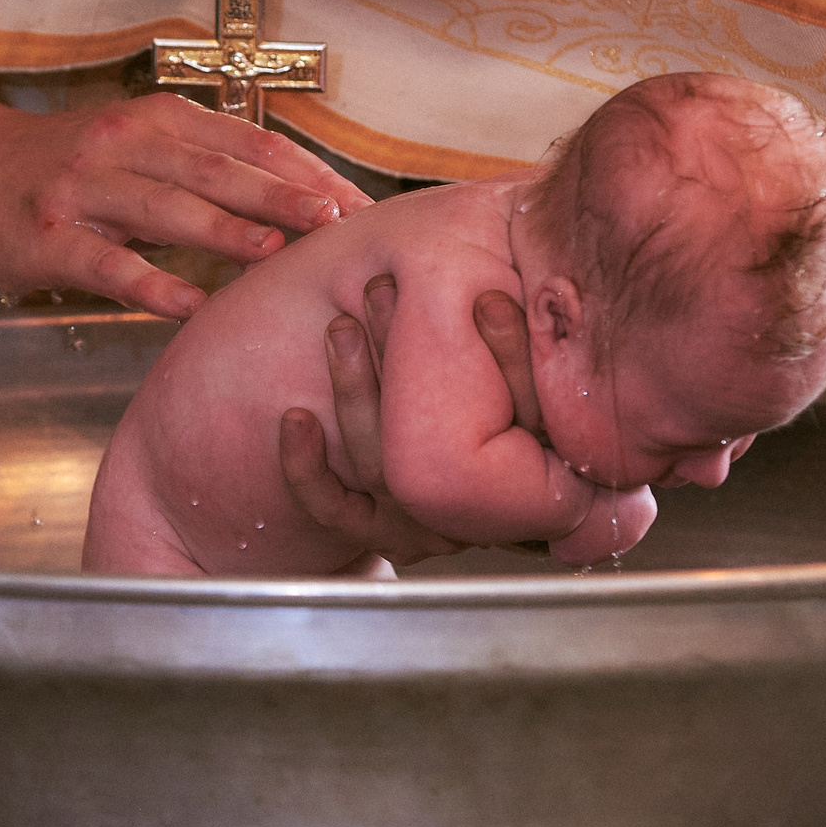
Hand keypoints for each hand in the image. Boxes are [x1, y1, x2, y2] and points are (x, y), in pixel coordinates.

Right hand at [0, 92, 370, 316]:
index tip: (357, 206)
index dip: (305, 173)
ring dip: (225, 231)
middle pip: (218, 170)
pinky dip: (152, 284)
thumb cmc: (65, 167)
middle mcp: (124, 143)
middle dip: (283, 196)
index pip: (249, 143)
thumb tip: (296, 202)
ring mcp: (83, 189)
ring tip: (277, 252)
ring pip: (167, 209)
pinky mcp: (47, 236)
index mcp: (158, 120)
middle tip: (340, 222)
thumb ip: (203, 168)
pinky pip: (108, 263)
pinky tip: (192, 305)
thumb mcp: (136, 147)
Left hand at [276, 274, 543, 566]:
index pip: (523, 419)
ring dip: (354, 389)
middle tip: (383, 291)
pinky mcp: (373, 535)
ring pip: (377, 464)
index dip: (504, 352)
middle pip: (435, 436)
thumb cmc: (511, 437)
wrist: (487, 512)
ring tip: (342, 329)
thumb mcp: (529, 403)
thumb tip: (491, 299)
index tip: (483, 296)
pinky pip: (334, 509)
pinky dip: (307, 467)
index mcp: (523, 478)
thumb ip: (516, 357)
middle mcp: (468, 507)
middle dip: (402, 352)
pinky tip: (295, 419)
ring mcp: (417, 526)